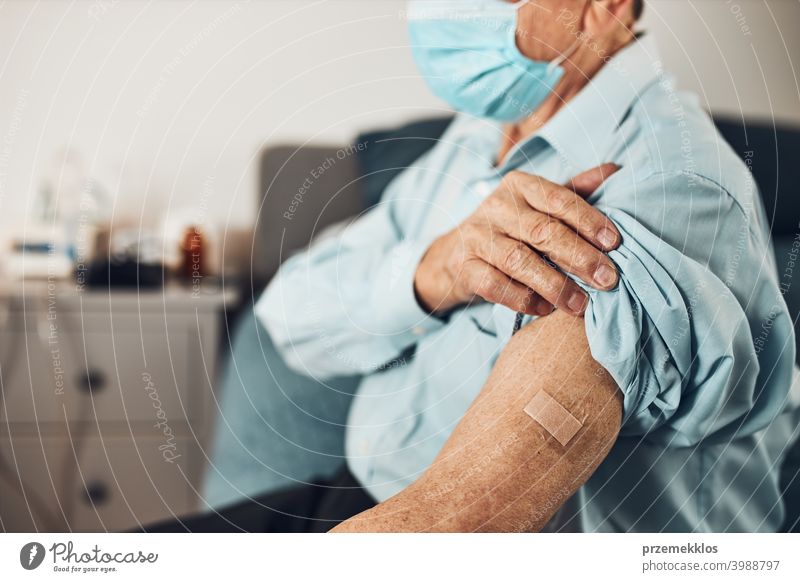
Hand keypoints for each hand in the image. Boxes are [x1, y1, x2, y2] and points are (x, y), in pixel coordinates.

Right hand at [414, 164, 621, 316]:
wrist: (455, 254)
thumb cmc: (510, 228)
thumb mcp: (538, 205)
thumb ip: (574, 191)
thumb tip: (613, 170)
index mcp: (519, 185)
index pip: (558, 199)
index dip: (588, 221)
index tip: (615, 243)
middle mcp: (496, 207)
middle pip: (542, 231)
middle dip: (579, 257)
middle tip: (607, 279)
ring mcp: (477, 237)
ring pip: (519, 260)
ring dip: (555, 285)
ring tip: (581, 304)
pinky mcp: (464, 267)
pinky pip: (496, 285)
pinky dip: (524, 299)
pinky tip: (546, 309)